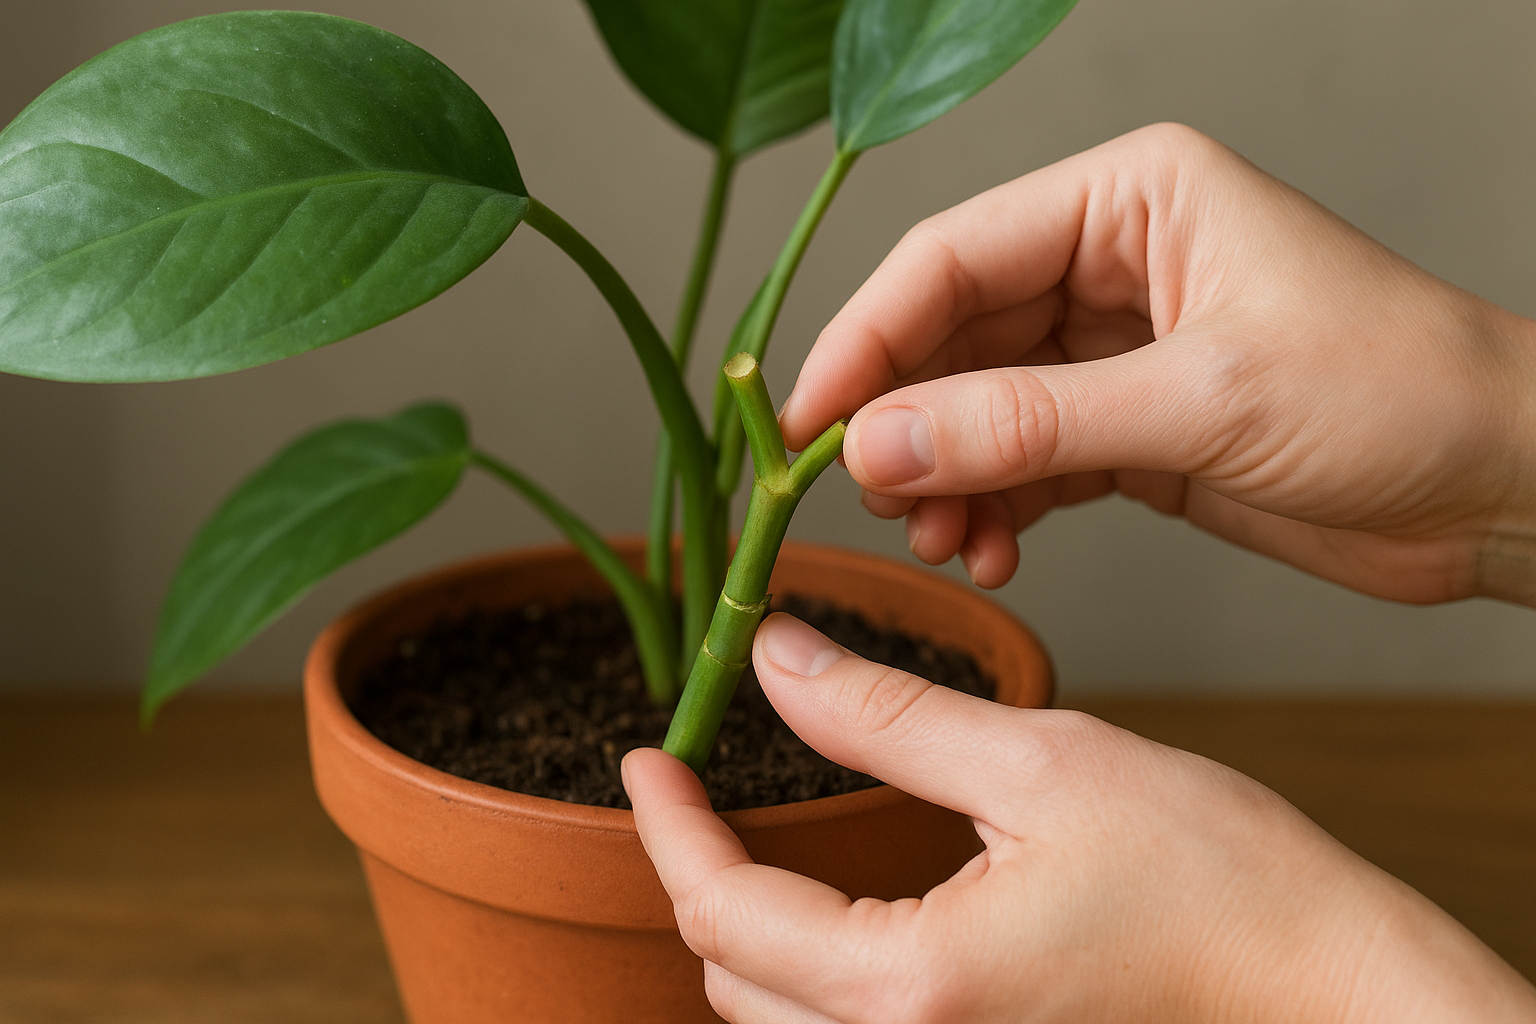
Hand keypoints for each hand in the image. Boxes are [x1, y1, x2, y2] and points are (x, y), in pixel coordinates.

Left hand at [624, 614, 1535, 1022]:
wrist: (1329, 988)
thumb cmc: (1220, 883)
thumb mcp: (1040, 764)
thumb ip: (887, 716)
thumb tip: (773, 660)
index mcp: (911, 987)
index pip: (722, 909)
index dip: (668, 824)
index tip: (646, 756)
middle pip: (731, 978)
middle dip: (699, 875)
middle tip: (695, 782)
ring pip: (775, 1020)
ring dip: (746, 929)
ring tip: (750, 834)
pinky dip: (806, 970)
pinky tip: (832, 904)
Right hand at [779, 123, 1535, 605]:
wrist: (1503, 486)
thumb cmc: (1399, 396)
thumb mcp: (1202, 402)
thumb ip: (1029, 424)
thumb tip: (879, 444)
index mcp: (1130, 199)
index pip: (951, 256)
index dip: (866, 341)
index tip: (804, 423)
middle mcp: (1113, 261)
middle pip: (953, 335)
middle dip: (906, 424)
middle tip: (869, 501)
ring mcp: (1119, 347)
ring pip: (981, 407)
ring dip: (947, 479)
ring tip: (944, 543)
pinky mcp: (1134, 426)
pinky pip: (1026, 460)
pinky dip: (997, 508)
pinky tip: (992, 554)